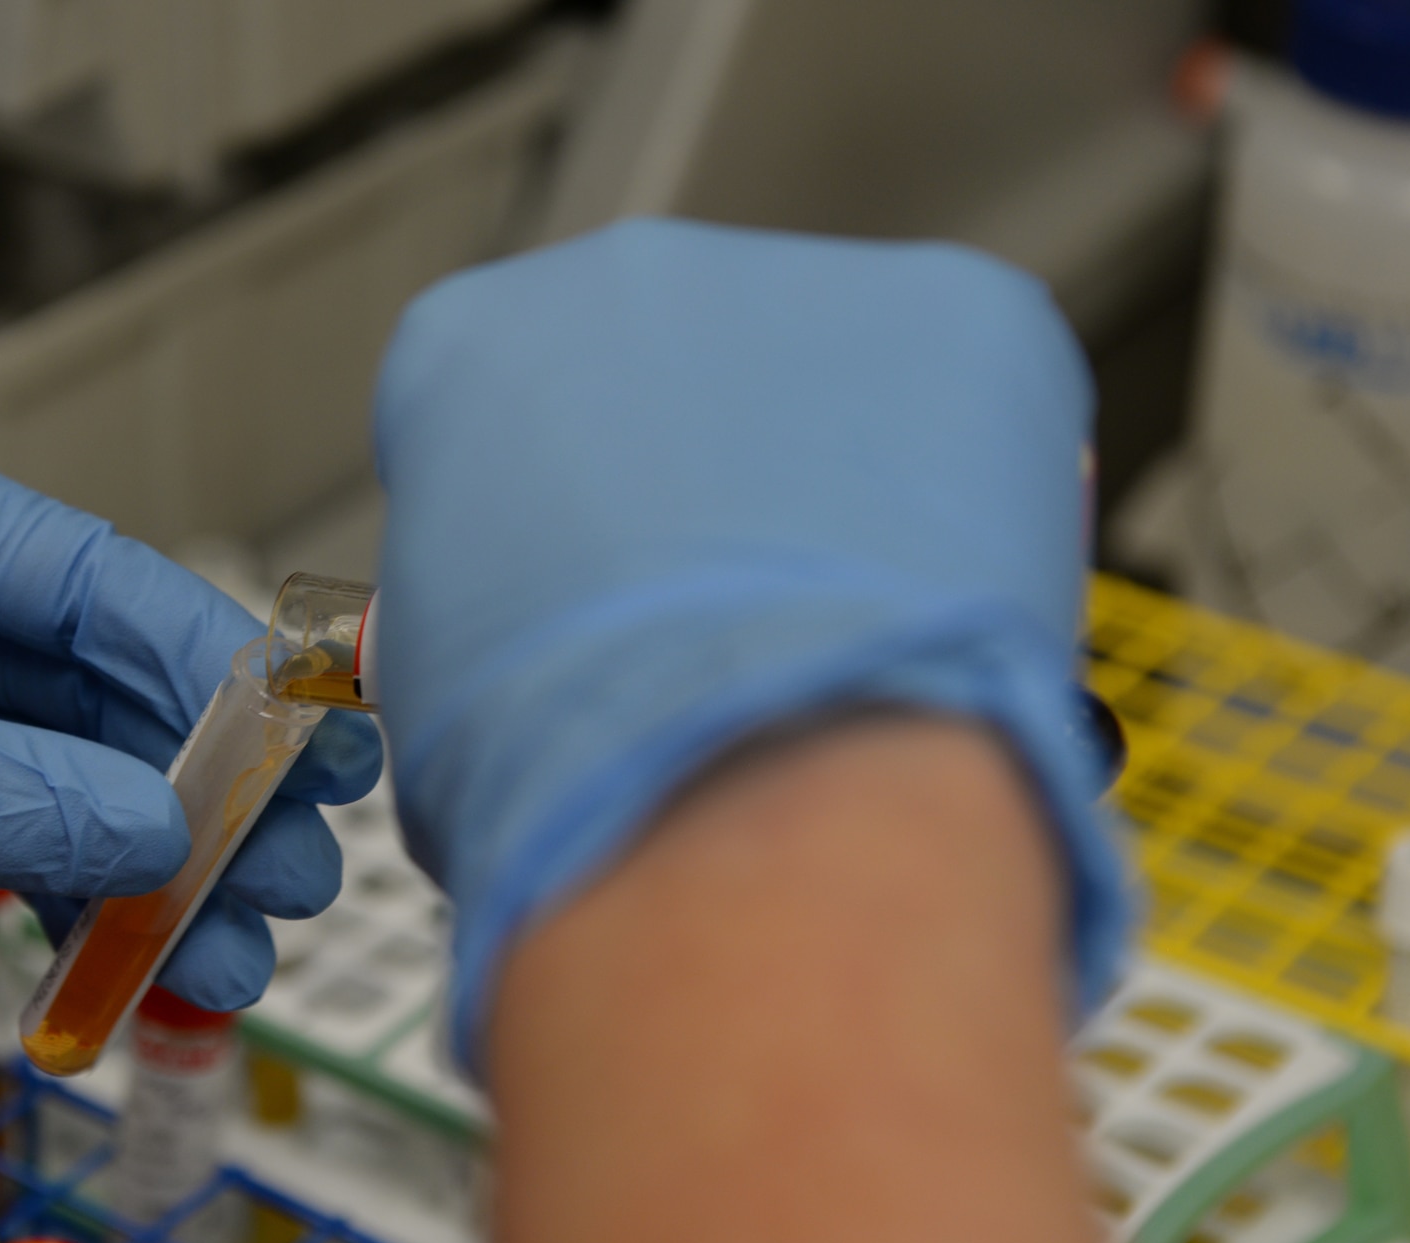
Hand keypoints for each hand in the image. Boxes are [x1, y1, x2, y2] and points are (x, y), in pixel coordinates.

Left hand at [0, 412, 380, 1020]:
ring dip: (148, 866)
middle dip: (195, 787)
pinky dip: (64, 899)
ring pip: (57, 769)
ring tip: (231, 958)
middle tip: (296, 873)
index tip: (306, 746)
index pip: (78, 573)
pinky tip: (127, 963)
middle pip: (88, 681)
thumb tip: (169, 833)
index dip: (205, 663)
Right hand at [373, 218, 1126, 1068]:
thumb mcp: (441, 683)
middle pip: (668, 362)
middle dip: (695, 473)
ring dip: (828, 480)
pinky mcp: (960, 316)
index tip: (587, 575)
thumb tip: (513, 616)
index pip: (502, 404)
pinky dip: (964, 489)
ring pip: (823, 375)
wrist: (741, 792)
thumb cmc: (578, 762)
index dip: (550, 509)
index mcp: (470, 347)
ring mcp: (798, 285)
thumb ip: (472, 596)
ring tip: (835, 626)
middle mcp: (626, 281)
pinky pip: (968, 392)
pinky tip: (929, 590)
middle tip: (718, 611)